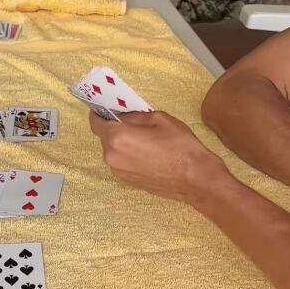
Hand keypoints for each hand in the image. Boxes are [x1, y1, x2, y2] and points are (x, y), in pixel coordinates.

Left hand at [88, 111, 227, 203]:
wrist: (194, 178)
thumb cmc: (179, 146)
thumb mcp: (158, 118)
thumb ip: (134, 115)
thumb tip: (122, 115)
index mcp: (117, 137)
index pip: (95, 121)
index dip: (99, 112)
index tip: (106, 107)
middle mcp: (112, 156)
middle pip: (104, 136)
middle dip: (115, 127)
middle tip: (133, 122)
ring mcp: (119, 171)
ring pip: (113, 150)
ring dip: (122, 142)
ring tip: (144, 139)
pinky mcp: (127, 181)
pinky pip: (121, 162)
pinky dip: (128, 155)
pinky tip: (147, 153)